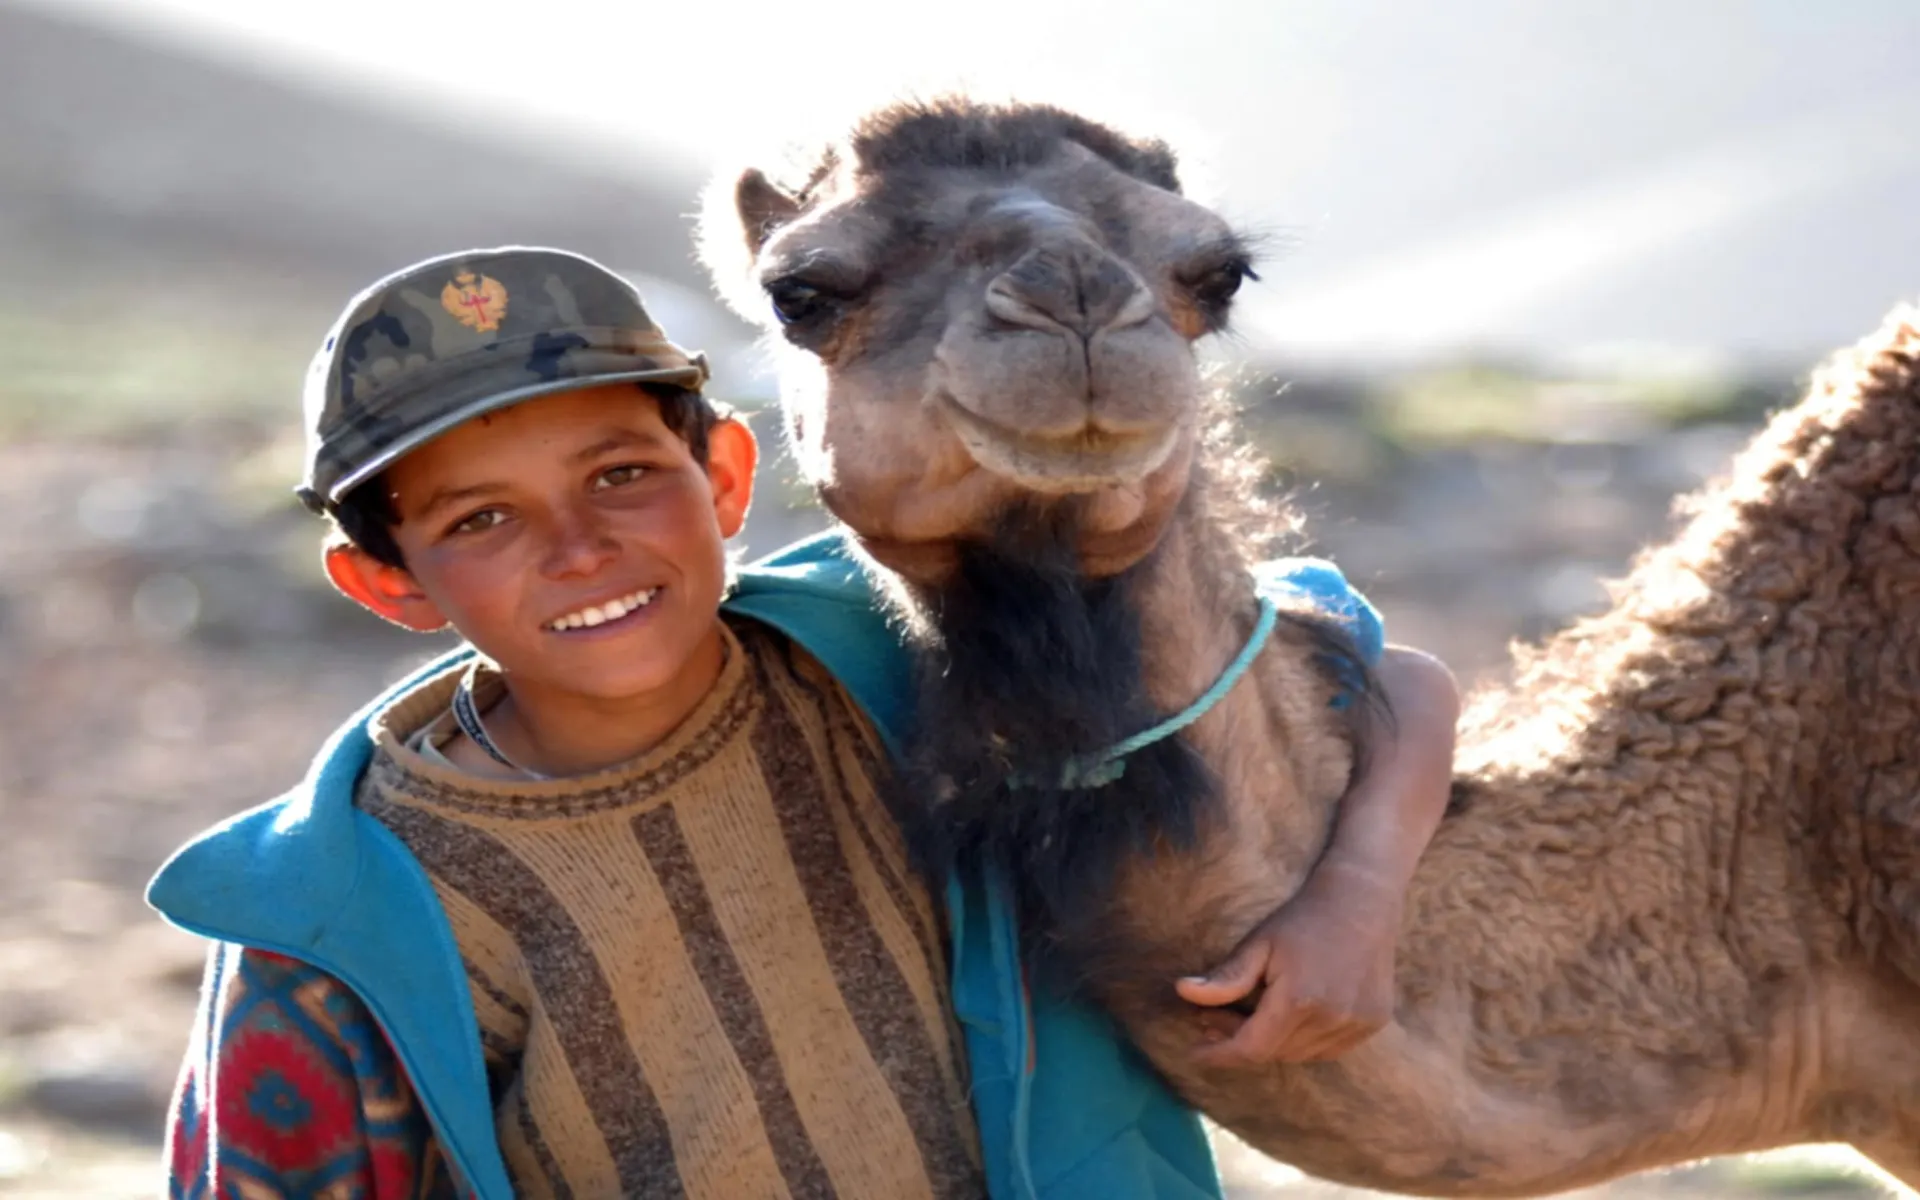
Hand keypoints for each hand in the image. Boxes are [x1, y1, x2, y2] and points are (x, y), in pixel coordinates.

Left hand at [1175, 859, 1402, 1068]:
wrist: (1362, 900)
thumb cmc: (1302, 918)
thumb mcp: (1259, 944)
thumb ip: (1226, 977)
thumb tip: (1183, 993)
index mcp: (1300, 1001)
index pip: (1252, 1048)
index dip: (1221, 1055)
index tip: (1195, 1053)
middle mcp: (1332, 1020)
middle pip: (1274, 1052)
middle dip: (1238, 1042)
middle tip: (1210, 1020)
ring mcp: (1357, 1025)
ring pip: (1301, 1054)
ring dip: (1271, 1044)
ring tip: (1245, 1019)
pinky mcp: (1373, 1023)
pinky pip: (1327, 1048)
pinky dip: (1302, 1042)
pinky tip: (1285, 1020)